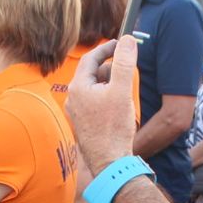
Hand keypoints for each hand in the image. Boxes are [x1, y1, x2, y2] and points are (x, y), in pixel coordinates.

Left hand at [66, 36, 138, 174]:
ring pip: (94, 89)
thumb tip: (128, 40)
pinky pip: (95, 103)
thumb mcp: (122, 90)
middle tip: (128, 69)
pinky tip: (120, 108)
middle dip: (111, 69)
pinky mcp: (84, 124)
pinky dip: (107, 98)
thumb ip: (124, 63)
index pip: (90, 59)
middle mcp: (73, 99)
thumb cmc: (114, 128)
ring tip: (126, 91)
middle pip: (93, 74)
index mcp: (78, 87)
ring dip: (110, 85)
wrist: (109, 162)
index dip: (106, 49)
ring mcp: (77, 113)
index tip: (120, 44)